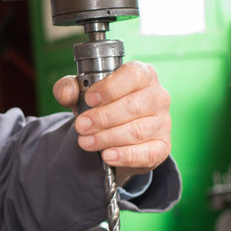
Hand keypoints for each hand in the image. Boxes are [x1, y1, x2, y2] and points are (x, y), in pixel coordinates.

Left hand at [53, 61, 171, 182]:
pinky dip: (125, 156)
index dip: (110, 88)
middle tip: (81, 126)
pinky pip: (147, 153)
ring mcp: (163, 122)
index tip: (90, 99)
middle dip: (103, 118)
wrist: (115, 135)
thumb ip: (69, 88)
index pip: (132, 76)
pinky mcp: (162, 146)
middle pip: (133, 106)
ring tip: (86, 142)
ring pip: (137, 131)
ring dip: (107, 138)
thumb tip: (67, 93)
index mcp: (143, 74)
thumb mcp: (82, 93)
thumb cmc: (102, 106)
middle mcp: (158, 96)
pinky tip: (108, 156)